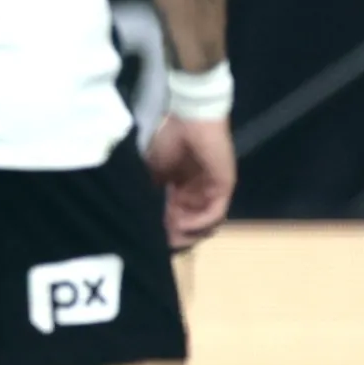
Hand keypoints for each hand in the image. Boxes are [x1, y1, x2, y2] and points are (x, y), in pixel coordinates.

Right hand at [144, 115, 235, 248]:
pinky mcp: (223, 187)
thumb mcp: (152, 170)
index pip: (175, 216)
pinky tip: (182, 225)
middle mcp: (198, 192)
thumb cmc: (169, 139)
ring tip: (172, 236)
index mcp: (181, 188)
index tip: (150, 239)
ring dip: (189, 233)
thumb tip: (140, 213)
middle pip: (192, 224)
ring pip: (206, 223)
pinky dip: (199, 223)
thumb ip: (150, 191)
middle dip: (177, 237)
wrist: (189, 119)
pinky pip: (215, 212)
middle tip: (162, 245)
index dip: (164, 229)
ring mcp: (212, 190)